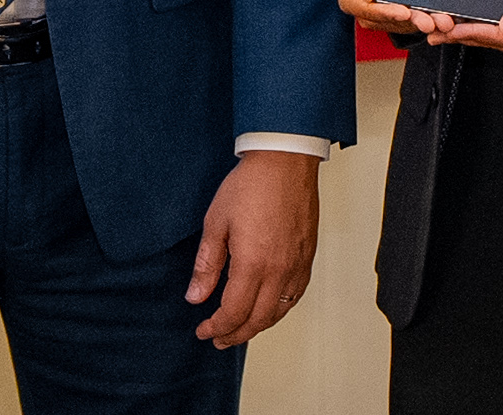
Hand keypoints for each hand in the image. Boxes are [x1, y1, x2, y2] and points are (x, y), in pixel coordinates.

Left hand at [185, 149, 316, 347]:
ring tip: (239, 329)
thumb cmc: (250, 185)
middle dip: (235, 335)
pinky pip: (295, 296)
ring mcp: (296, 266)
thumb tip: (195, 297)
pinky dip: (278, 310)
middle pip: (257, 320)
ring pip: (278, 312)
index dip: (216, 328)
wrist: (284, 162)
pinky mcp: (307, 258)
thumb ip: (207, 265)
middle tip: (218, 339)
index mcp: (253, 264)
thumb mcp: (216, 223)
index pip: (233, 313)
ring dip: (257, 326)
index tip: (202, 330)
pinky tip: (267, 308)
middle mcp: (279, 271)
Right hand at [338, 0, 453, 39]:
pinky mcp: (408, 12)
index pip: (364, 9)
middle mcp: (369, 7)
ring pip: (405, 25)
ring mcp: (389, 11)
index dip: (383, 13)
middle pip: (386, 21)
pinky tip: (443, 19)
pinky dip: (432, 21)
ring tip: (440, 21)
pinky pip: (419, 22)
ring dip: (423, 24)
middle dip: (408, 22)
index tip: (402, 11)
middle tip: (426, 21)